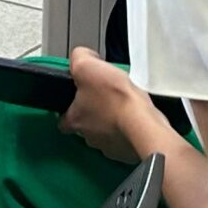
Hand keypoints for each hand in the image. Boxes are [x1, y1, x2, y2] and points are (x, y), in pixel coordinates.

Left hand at [61, 48, 155, 163]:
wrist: (144, 123)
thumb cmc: (115, 98)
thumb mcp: (87, 66)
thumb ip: (78, 58)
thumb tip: (80, 57)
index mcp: (74, 121)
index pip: (63, 118)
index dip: (69, 106)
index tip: (79, 96)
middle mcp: (89, 138)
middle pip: (86, 124)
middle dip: (95, 111)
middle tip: (106, 95)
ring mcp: (109, 147)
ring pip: (106, 132)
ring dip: (113, 119)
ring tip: (124, 103)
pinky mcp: (127, 151)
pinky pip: (125, 138)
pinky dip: (129, 128)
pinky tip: (135, 114)